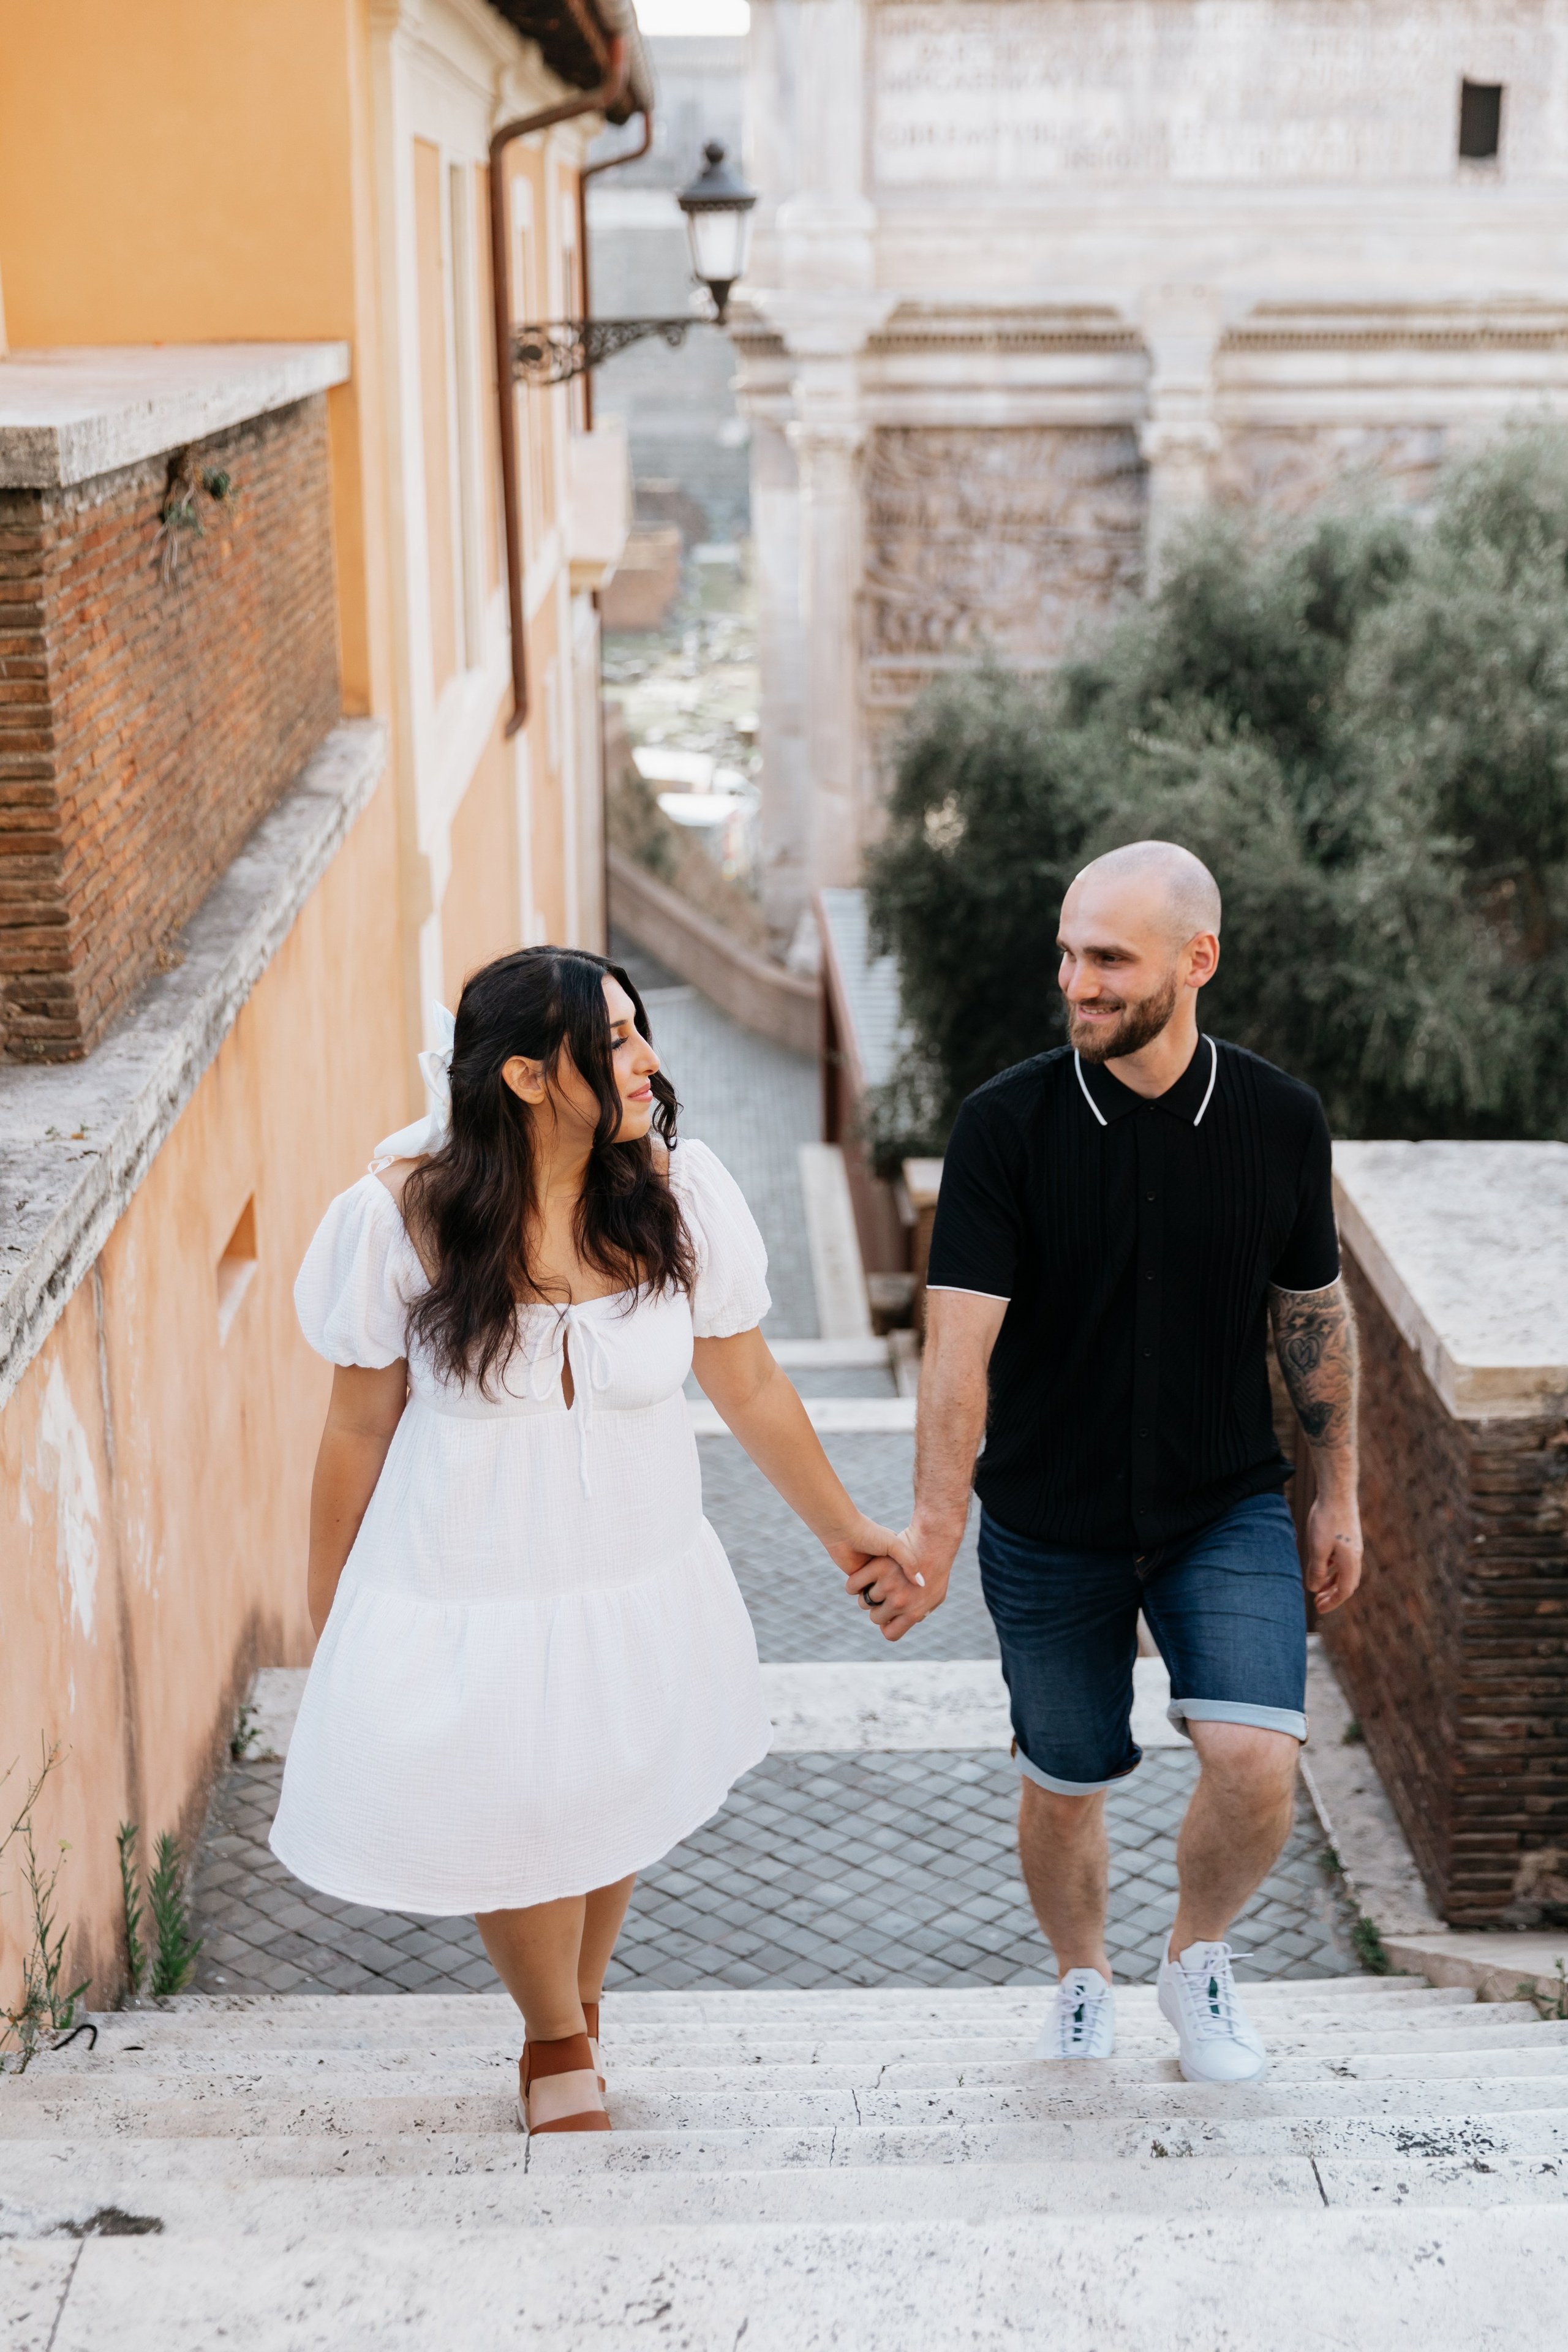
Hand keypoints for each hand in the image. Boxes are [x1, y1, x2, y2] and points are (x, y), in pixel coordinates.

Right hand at [844, 1524, 952, 1642]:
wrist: (934, 1542)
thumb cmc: (937, 1569)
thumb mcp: (936, 1595)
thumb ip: (922, 1611)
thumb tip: (910, 1621)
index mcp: (913, 1613)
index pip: (890, 1633)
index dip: (887, 1625)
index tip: (888, 1616)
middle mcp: (900, 1602)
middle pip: (875, 1617)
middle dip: (877, 1608)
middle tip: (883, 1595)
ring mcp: (888, 1585)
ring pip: (864, 1601)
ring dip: (867, 1593)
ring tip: (875, 1582)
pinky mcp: (877, 1568)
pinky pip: (853, 1586)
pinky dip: (853, 1585)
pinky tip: (860, 1579)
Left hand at [1304, 1490, 1362, 1613]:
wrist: (1337, 1493)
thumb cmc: (1326, 1520)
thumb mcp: (1317, 1548)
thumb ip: (1316, 1570)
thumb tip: (1314, 1589)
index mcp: (1350, 1563)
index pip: (1344, 1591)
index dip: (1332, 1603)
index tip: (1319, 1609)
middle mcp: (1355, 1557)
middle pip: (1346, 1584)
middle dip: (1332, 1596)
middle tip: (1317, 1604)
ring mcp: (1353, 1547)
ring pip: (1344, 1572)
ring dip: (1332, 1583)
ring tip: (1318, 1589)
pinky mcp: (1348, 1538)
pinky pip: (1342, 1561)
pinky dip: (1332, 1569)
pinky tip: (1321, 1567)